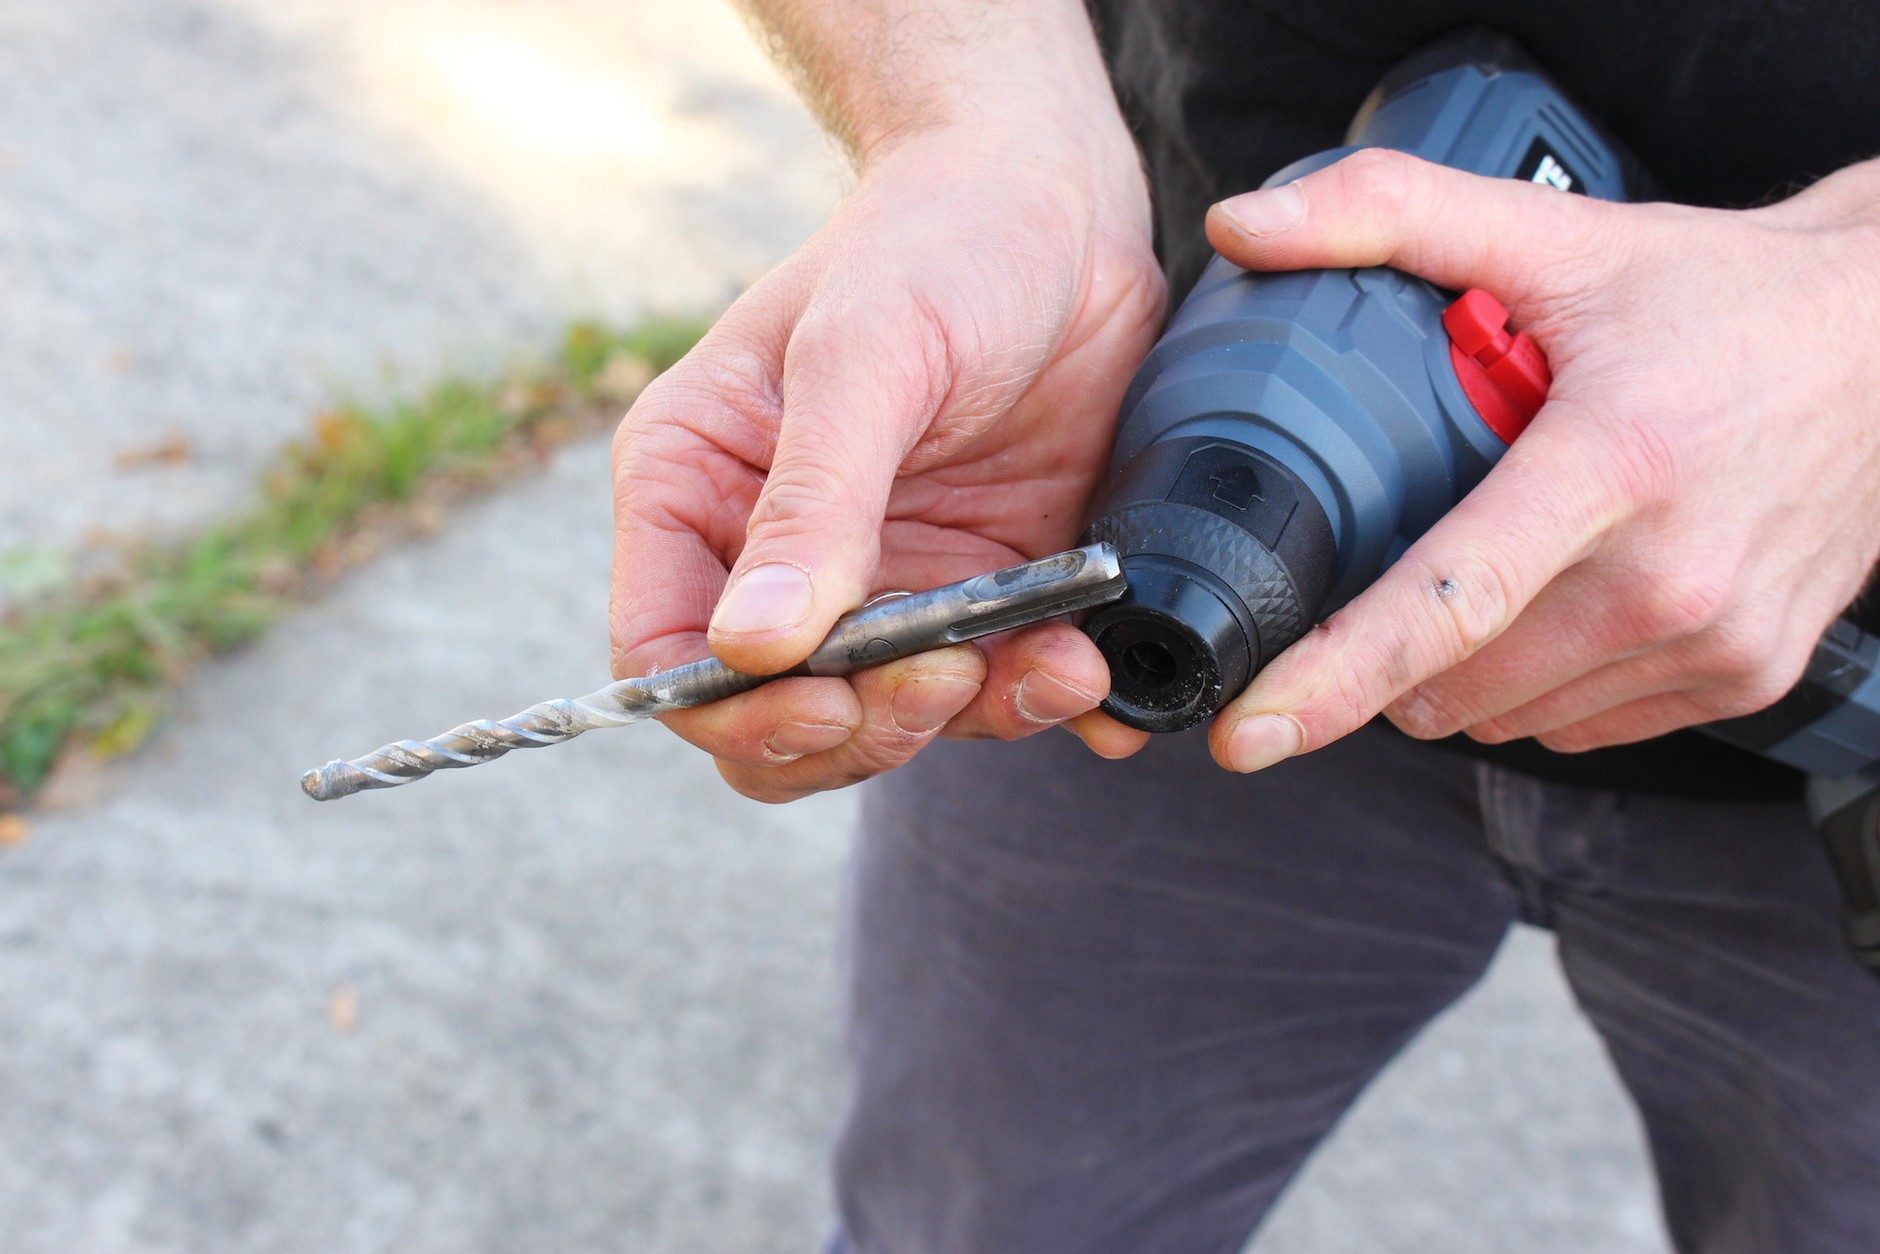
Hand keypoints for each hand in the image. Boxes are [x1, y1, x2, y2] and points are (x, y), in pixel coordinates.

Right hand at [610, 130, 1163, 799]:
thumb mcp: (864, 354)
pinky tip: (1091, 675)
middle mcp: (771, 555)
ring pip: (887, 722)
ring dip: (965, 717)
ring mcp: (879, 583)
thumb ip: (813, 502)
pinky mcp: (975, 591)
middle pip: (773, 718)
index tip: (826, 700)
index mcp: (692, 489)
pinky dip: (1040, 699)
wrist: (1060, 206)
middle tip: (946, 676)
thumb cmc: (936, 242)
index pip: (666, 655)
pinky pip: (992, 689)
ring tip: (1052, 662)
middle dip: (858, 726)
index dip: (735, 708)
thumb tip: (754, 646)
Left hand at [1199, 151, 1879, 770]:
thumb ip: (1391, 215)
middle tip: (1401, 556)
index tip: (1249, 731)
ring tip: (1500, 562)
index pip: (1449, 601)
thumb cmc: (1723, 299)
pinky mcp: (1748, 678)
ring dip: (1464, 671)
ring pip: (1509, 716)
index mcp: (1614, 465)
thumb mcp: (1560, 236)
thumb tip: (1244, 226)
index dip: (1334, 675)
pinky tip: (1566, 596)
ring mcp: (1717, 640)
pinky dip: (1540, 683)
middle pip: (1454, 682)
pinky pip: (1583, 724)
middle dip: (1388, 651)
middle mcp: (1672, 575)